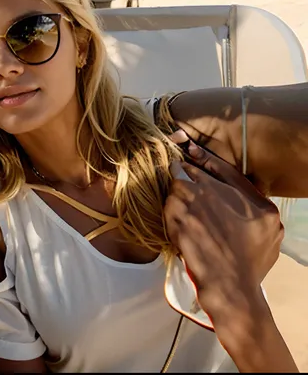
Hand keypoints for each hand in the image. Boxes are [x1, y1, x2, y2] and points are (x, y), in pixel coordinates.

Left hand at [166, 133, 296, 371]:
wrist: (230, 286)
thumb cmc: (250, 263)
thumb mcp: (268, 231)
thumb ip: (253, 205)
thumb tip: (231, 189)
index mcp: (255, 200)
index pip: (225, 168)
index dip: (204, 158)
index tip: (190, 150)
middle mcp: (228, 196)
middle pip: (196, 172)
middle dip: (185, 175)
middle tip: (178, 183)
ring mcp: (202, 204)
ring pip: (178, 185)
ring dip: (175, 194)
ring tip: (179, 210)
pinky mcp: (181, 216)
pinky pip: (168, 203)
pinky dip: (168, 209)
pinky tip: (174, 220)